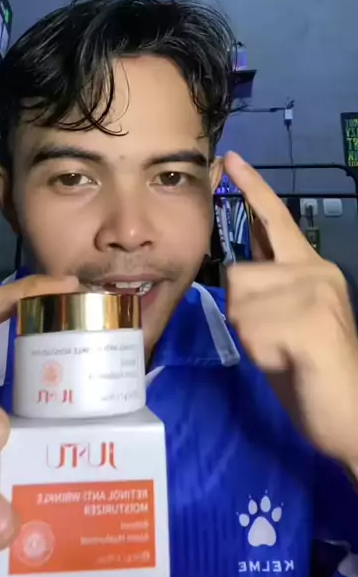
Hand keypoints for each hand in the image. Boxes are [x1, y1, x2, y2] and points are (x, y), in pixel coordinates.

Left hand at [225, 152, 357, 469]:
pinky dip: (258, 353)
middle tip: (278, 343)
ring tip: (284, 352)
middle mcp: (316, 271)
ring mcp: (315, 294)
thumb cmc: (313, 374)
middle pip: (240, 275)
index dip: (252, 189)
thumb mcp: (286, 318)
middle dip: (245, 314)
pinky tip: (288, 362)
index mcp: (313, 269)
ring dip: (250, 335)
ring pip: (239, 302)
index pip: (276, 221)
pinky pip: (250, 329)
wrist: (352, 418)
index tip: (231, 158)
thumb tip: (240, 267)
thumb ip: (269, 286)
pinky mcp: (309, 322)